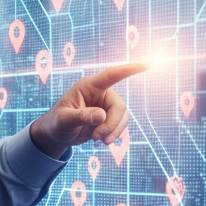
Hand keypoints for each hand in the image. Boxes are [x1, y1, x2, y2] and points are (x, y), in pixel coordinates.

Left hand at [30, 61, 149, 159]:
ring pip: (123, 117)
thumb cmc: (56, 123)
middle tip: (97, 139)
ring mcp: (106, 105)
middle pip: (119, 106)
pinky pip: (120, 125)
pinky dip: (113, 135)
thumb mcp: (64, 120)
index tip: (149, 63)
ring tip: (98, 141)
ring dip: (113, 132)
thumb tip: (102, 115)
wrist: (56, 134)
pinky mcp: (109, 117)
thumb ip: (81, 117)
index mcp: (89, 86)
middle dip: (112, 125)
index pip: (112, 75)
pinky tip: (101, 141)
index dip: (130, 69)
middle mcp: (100, 93)